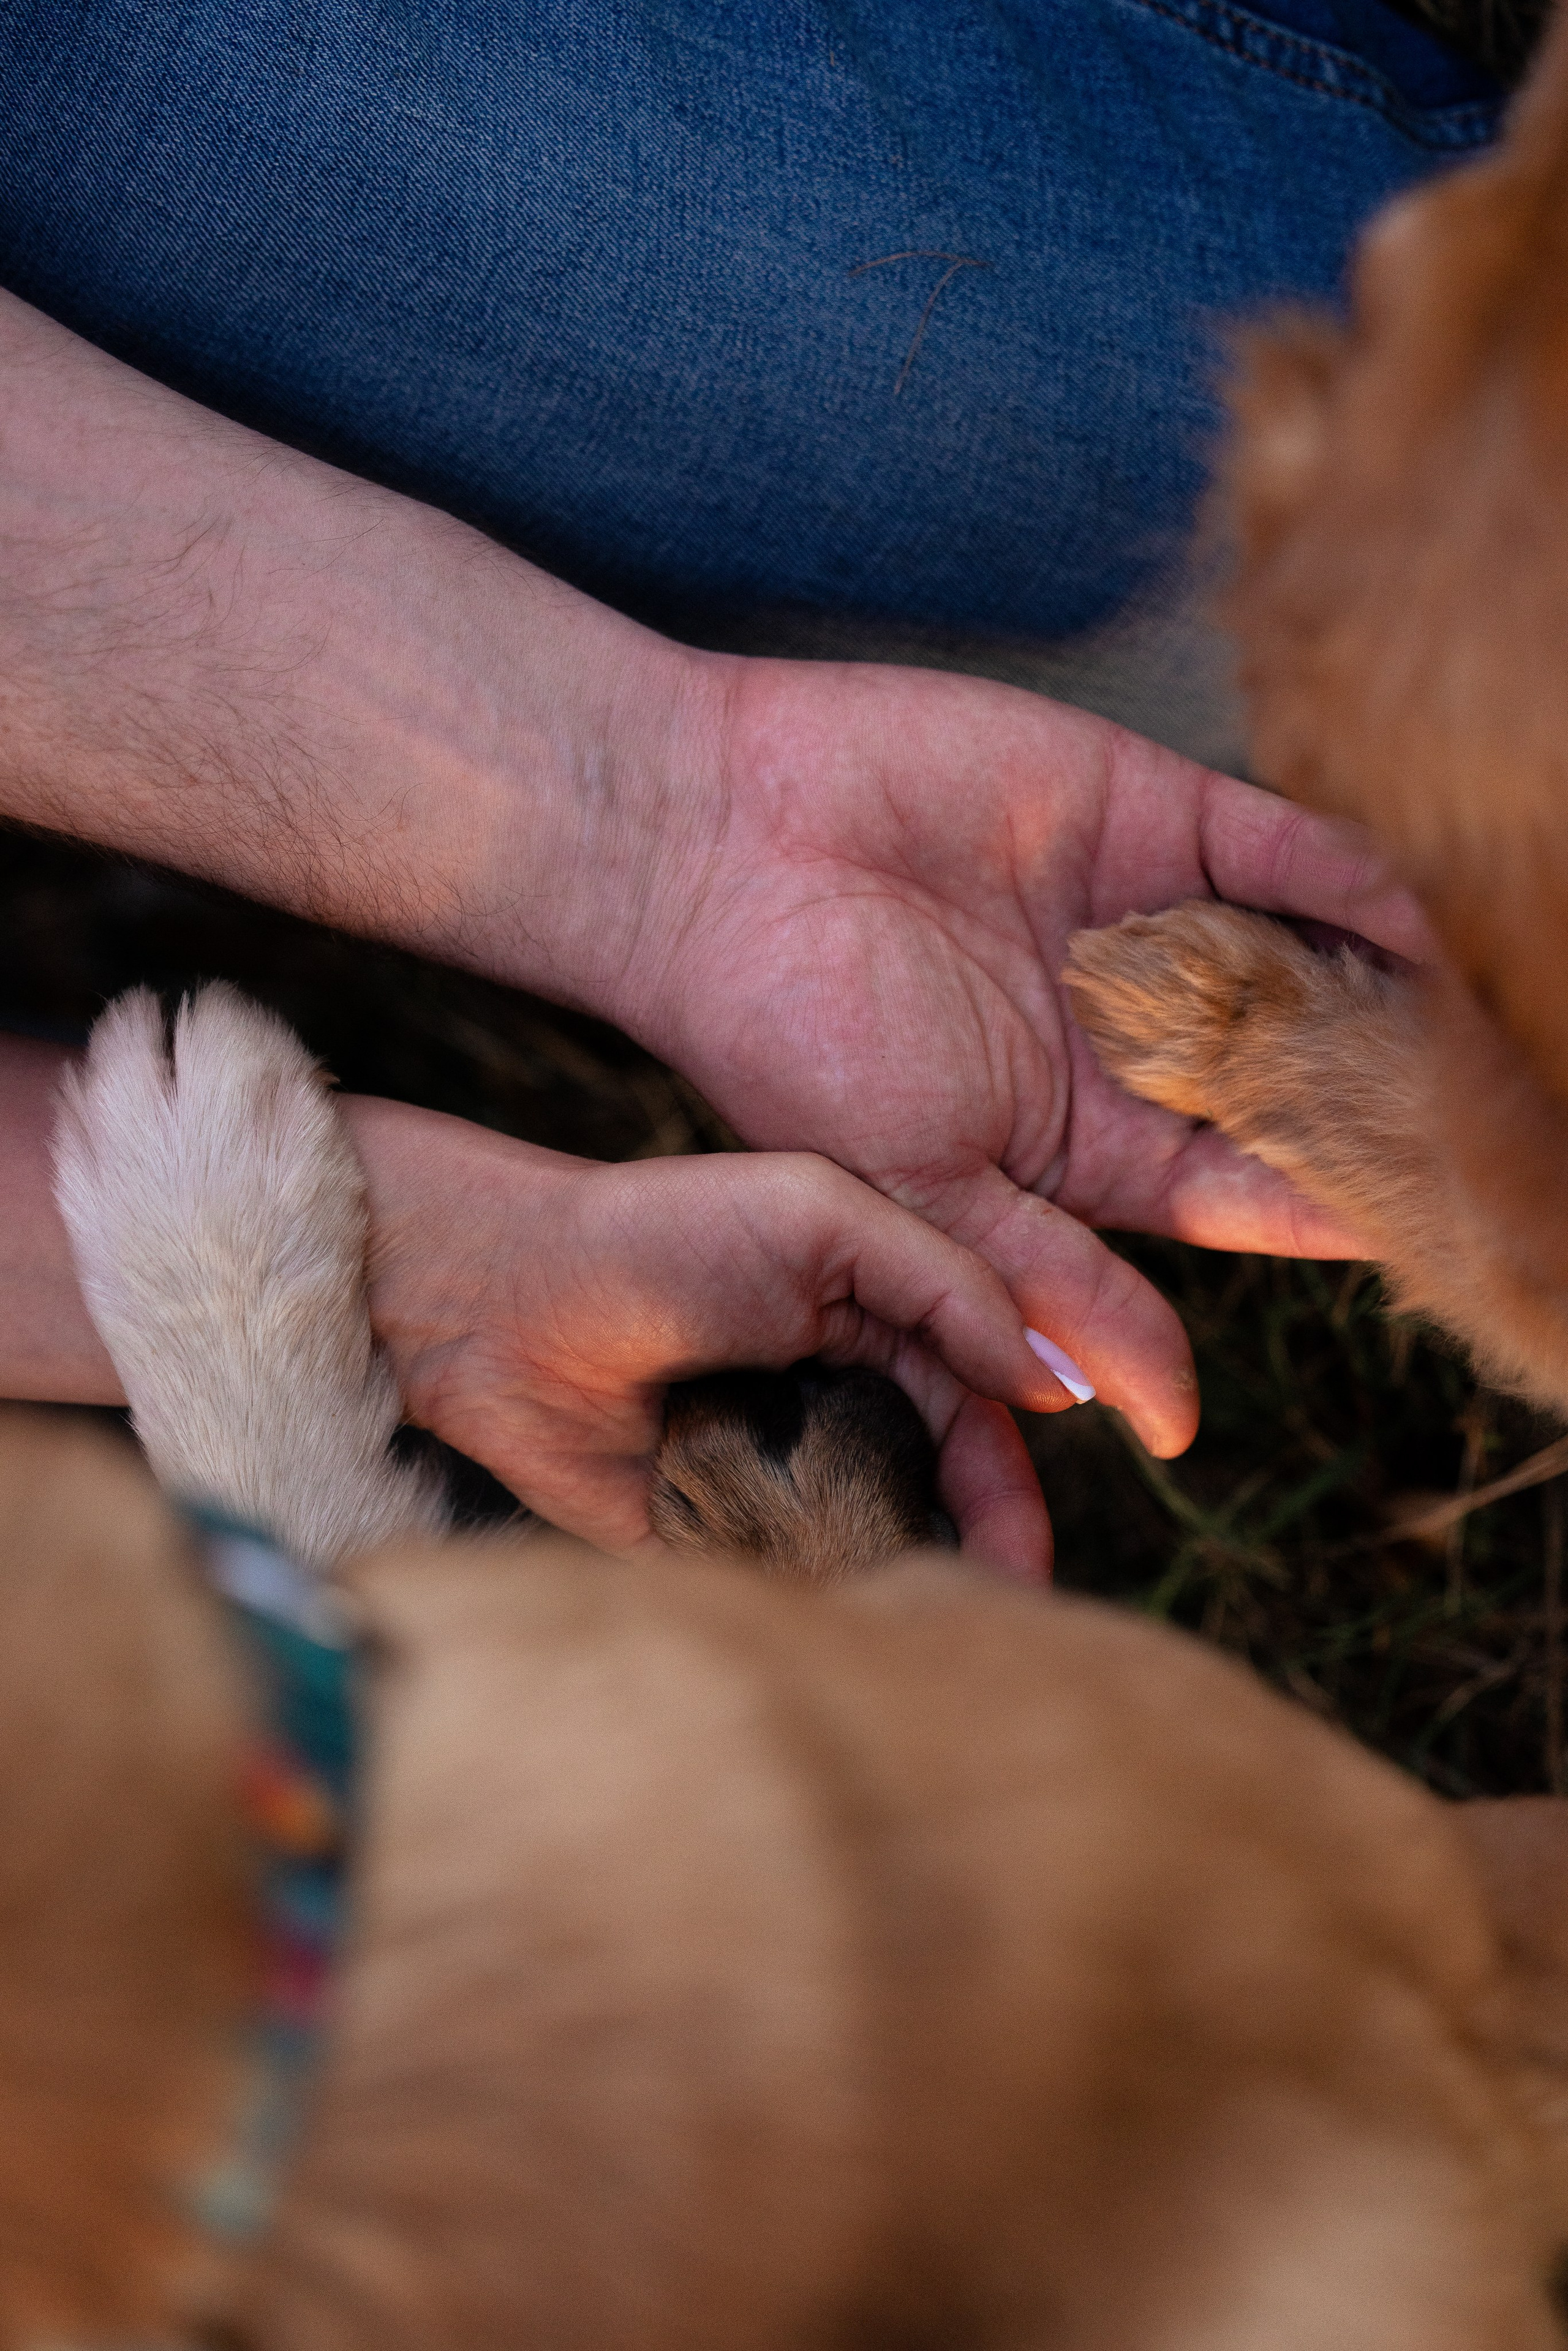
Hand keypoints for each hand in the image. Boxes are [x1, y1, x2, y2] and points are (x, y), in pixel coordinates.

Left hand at [345, 1099, 1061, 1577]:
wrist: (497, 1302)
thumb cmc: (657, 1234)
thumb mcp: (817, 1213)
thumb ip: (939, 1280)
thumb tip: (1048, 1381)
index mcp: (876, 1330)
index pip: (976, 1418)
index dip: (1011, 1484)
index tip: (1030, 1553)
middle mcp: (837, 1408)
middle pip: (938, 1499)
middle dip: (977, 1557)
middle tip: (996, 1619)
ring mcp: (775, 1480)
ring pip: (869, 1550)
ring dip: (902, 1591)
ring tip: (925, 1639)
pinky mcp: (707, 1541)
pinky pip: (784, 1588)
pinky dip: (815, 1612)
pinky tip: (836, 1641)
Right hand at [615, 656, 1430, 1459]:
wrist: (712, 847)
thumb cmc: (790, 1037)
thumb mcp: (921, 1189)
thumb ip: (1051, 1284)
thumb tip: (1158, 1421)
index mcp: (1080, 1137)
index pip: (1239, 1187)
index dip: (1327, 1205)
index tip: (1418, 1226)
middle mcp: (1126, 1031)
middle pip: (1291, 1073)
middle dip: (1372, 1099)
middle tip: (1472, 1127)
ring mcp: (1143, 916)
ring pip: (1301, 956)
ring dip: (1378, 990)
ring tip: (1465, 1031)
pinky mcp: (1145, 806)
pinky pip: (1277, 843)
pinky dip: (1346, 880)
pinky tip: (1407, 923)